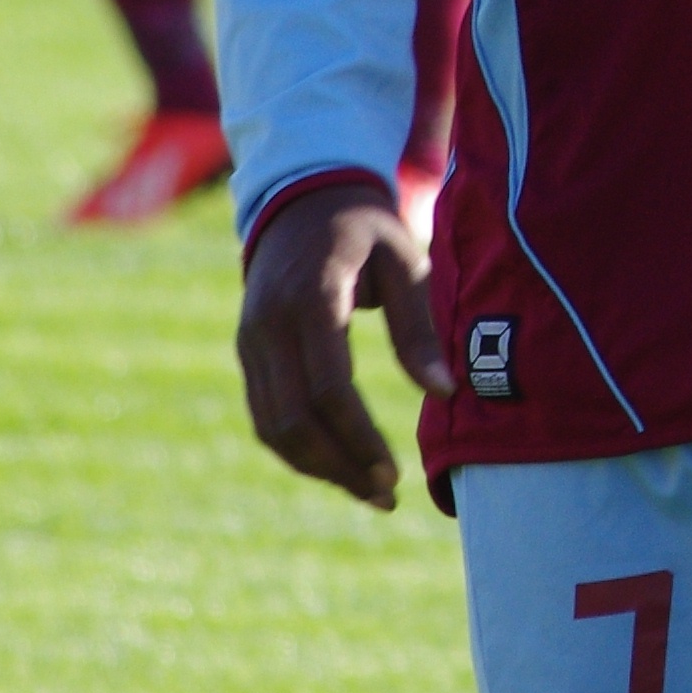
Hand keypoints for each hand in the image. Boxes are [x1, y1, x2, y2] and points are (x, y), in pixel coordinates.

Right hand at [238, 180, 453, 510]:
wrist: (305, 196)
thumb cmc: (368, 230)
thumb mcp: (405, 261)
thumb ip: (419, 327)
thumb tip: (444, 392)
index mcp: (313, 296)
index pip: (328, 387)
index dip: (359, 438)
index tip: (393, 472)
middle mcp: (270, 323)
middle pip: (293, 419)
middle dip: (339, 466)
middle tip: (386, 496)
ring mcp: (251, 339)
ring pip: (271, 426)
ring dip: (317, 467)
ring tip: (368, 491)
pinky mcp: (247, 350)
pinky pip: (264, 413)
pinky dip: (296, 447)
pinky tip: (338, 465)